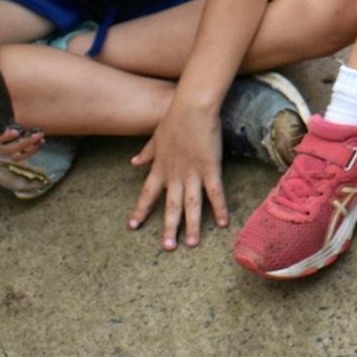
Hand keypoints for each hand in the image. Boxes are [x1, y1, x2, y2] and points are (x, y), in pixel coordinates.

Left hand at [128, 104, 224, 249]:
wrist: (191, 109)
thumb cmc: (174, 119)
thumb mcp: (155, 138)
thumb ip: (146, 153)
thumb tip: (133, 162)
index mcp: (160, 168)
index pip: (147, 194)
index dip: (141, 210)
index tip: (133, 226)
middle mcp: (175, 175)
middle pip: (171, 206)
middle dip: (169, 227)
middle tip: (167, 247)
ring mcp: (193, 174)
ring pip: (191, 204)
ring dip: (192, 225)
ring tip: (192, 244)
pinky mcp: (211, 169)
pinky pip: (215, 193)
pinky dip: (219, 208)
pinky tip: (223, 223)